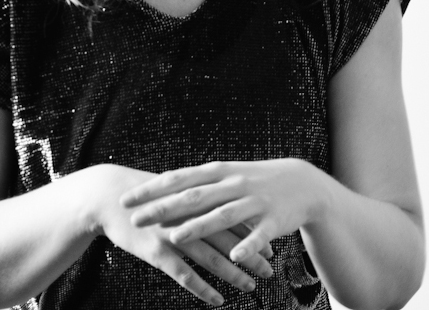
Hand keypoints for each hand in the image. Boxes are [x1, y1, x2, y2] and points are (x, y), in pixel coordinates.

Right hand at [88, 165, 272, 305]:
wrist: (111, 197)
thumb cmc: (147, 197)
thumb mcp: (176, 193)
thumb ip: (199, 203)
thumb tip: (221, 211)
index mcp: (199, 200)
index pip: (233, 217)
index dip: (253, 233)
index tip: (270, 247)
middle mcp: (191, 215)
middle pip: (228, 238)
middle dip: (250, 255)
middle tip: (269, 271)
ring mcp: (175, 233)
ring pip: (211, 258)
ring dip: (233, 274)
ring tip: (250, 288)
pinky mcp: (157, 250)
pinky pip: (185, 274)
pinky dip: (203, 289)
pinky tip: (218, 300)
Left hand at [119, 158, 327, 262]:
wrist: (301, 182)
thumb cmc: (255, 180)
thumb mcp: (226, 175)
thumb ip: (198, 183)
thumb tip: (163, 188)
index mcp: (219, 171)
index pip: (180, 178)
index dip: (153, 189)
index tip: (127, 199)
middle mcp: (234, 183)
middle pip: (195, 196)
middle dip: (164, 208)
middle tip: (137, 219)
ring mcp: (254, 201)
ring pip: (223, 214)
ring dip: (199, 226)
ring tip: (176, 238)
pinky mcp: (273, 220)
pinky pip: (258, 235)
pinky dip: (247, 245)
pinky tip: (235, 257)